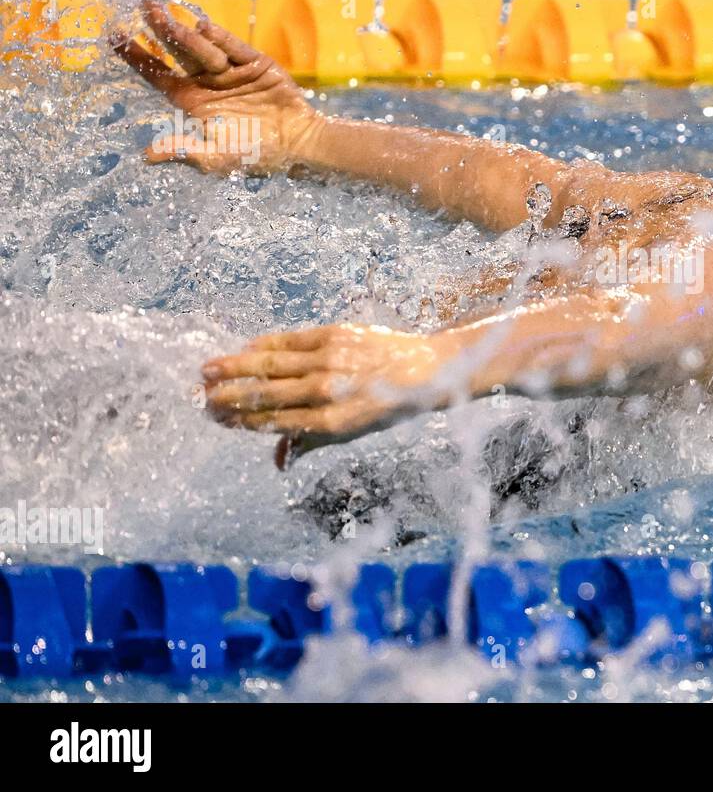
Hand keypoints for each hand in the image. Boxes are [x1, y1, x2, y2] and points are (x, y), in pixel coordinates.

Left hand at [113, 1, 320, 173]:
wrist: (299, 146)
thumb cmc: (256, 157)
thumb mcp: (216, 159)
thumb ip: (184, 151)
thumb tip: (146, 155)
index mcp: (191, 102)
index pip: (157, 73)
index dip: (135, 55)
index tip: (112, 35)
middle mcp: (207, 82)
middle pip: (177, 53)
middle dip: (159, 30)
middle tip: (144, 7)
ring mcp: (231, 71)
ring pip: (203, 49)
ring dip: (184, 34)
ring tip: (165, 17)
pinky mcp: (256, 64)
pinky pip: (235, 48)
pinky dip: (221, 38)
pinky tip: (203, 27)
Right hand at [201, 324, 445, 437]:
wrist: (424, 369)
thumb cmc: (385, 406)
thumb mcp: (352, 433)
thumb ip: (310, 442)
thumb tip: (279, 464)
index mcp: (331, 422)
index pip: (274, 422)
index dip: (241, 421)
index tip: (217, 418)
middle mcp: (328, 391)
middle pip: (266, 394)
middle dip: (230, 396)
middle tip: (202, 397)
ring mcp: (330, 360)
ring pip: (271, 364)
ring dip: (235, 368)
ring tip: (207, 370)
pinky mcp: (335, 334)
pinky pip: (290, 340)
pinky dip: (264, 345)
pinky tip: (245, 349)